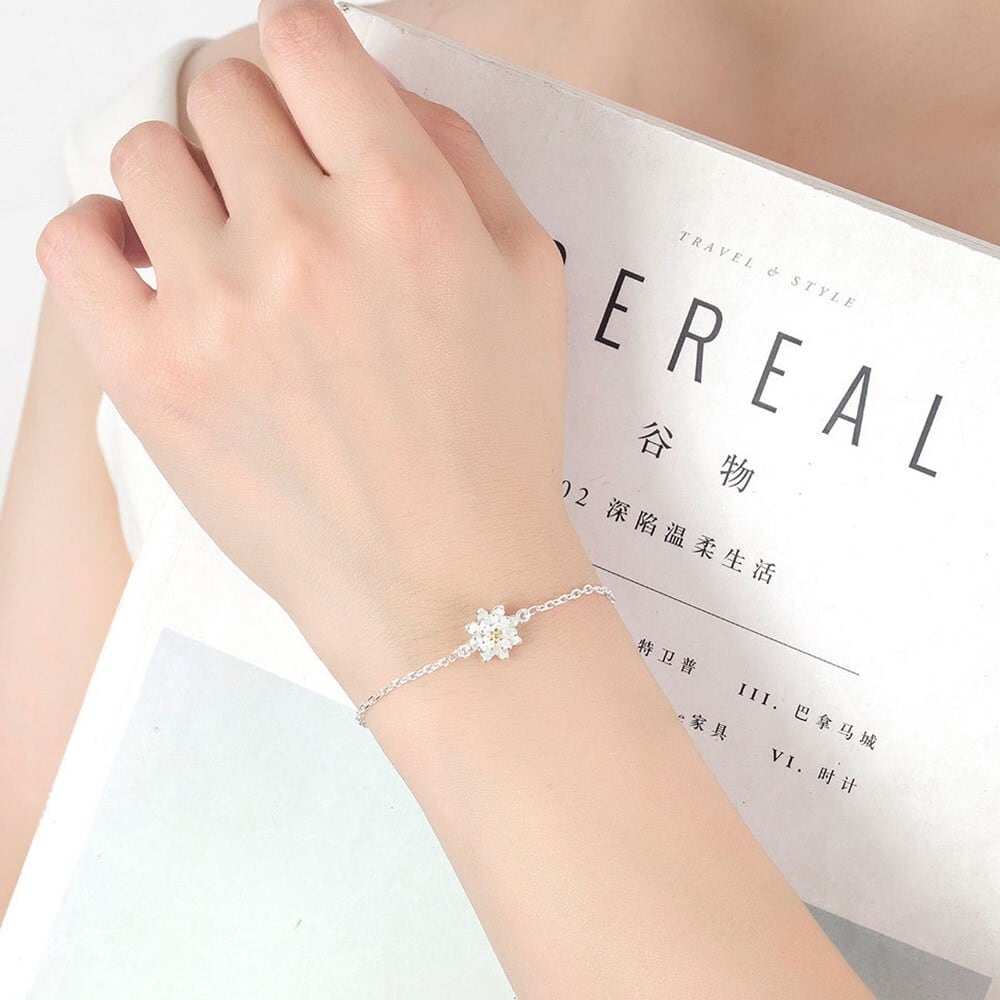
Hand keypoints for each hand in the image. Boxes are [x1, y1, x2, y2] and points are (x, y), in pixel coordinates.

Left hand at [35, 0, 585, 701]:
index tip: (299, 82)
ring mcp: (220, 309)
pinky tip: (150, 266)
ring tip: (224, 242)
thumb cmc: (492, 443)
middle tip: (274, 184)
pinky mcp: (155, 376)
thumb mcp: (529, 278)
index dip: (299, 48)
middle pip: (219, 90)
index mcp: (404, 204)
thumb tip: (379, 92)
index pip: (303, 35)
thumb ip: (460, 156)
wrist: (444, 577)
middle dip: (251, 123)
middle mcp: (306, 240)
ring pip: (145, 155)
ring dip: (185, 182)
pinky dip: (101, 236)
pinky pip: (73, 243)